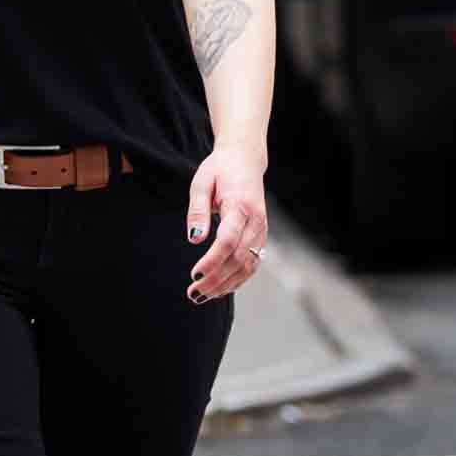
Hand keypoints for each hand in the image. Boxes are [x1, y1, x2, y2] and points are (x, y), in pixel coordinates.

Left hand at [186, 144, 267, 303]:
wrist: (245, 160)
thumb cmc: (219, 170)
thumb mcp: (201, 182)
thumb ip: (198, 210)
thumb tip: (194, 239)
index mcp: (241, 206)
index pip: (228, 240)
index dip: (213, 260)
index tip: (195, 273)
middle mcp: (256, 222)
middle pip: (238, 258)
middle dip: (216, 278)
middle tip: (193, 293)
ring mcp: (262, 231)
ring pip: (248, 265)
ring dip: (226, 284)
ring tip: (203, 296)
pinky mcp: (261, 237)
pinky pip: (253, 263)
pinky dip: (238, 279)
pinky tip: (220, 288)